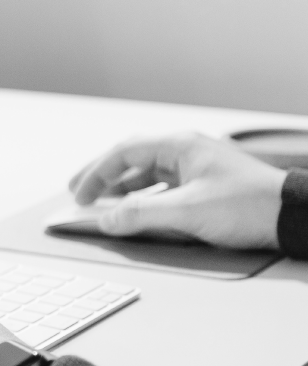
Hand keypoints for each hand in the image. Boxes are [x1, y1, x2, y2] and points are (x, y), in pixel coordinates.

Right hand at [70, 133, 286, 249]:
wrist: (292, 216)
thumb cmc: (250, 206)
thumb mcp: (187, 212)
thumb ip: (141, 214)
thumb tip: (107, 218)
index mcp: (179, 146)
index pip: (123, 152)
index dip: (95, 174)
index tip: (79, 195)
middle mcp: (186, 150)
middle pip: (131, 157)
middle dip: (102, 175)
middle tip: (78, 191)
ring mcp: (196, 165)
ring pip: (147, 171)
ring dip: (121, 186)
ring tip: (102, 202)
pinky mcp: (205, 183)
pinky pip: (162, 184)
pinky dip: (141, 195)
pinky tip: (136, 208)